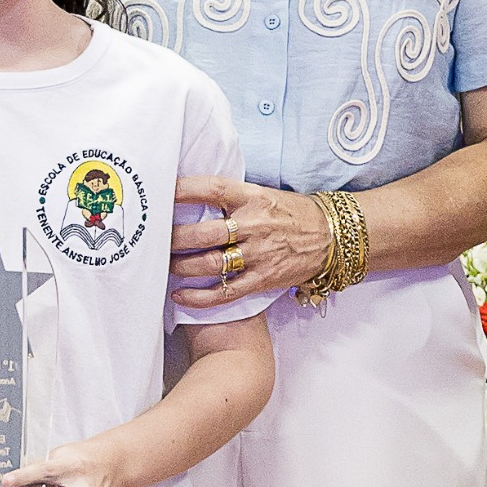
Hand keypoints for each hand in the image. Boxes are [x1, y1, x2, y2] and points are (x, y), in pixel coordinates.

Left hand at [171, 176, 332, 300]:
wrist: (331, 237)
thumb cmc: (292, 214)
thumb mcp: (263, 195)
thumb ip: (231, 198)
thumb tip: (190, 196)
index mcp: (253, 198)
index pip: (211, 189)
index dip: (183, 190)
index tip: (160, 193)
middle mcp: (254, 225)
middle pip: (204, 234)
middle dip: (174, 239)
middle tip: (155, 241)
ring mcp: (259, 254)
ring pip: (210, 264)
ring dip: (181, 267)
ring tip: (164, 266)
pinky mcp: (263, 279)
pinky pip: (225, 292)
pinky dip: (199, 297)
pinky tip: (180, 296)